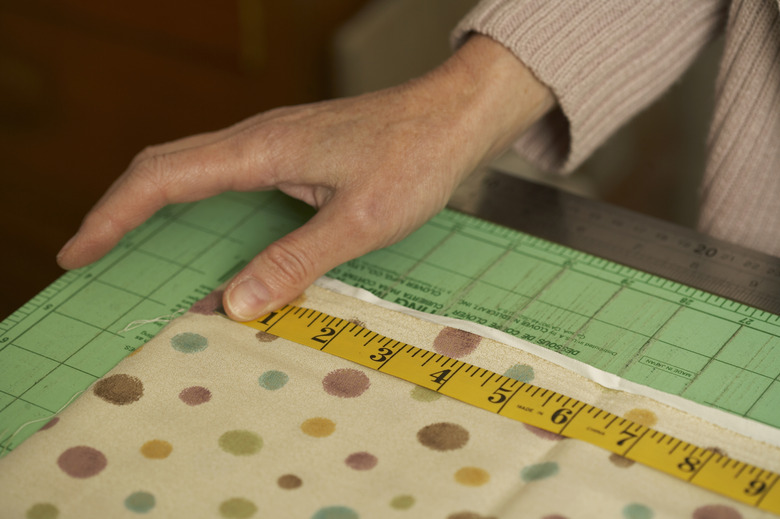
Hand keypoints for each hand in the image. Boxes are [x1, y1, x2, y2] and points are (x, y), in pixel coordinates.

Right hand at [57, 35, 552, 320]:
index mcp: (262, 149)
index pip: (164, 177)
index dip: (113, 215)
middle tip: (90, 255)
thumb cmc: (414, 159)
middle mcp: (258, 140)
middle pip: (164, 167)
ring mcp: (273, 144)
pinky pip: (225, 177)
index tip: (78, 250)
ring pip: (192, 169)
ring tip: (131, 250)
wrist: (451, 118)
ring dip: (154, 207)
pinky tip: (204, 236)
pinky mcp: (291, 154)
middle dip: (120, 210)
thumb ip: (296, 260)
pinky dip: (197, 206)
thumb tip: (236, 303)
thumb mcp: (360, 221)